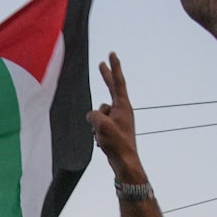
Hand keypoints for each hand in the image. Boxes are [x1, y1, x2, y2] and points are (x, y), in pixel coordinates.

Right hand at [86, 53, 138, 180]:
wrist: (124, 162)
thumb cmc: (116, 143)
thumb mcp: (101, 125)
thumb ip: (93, 115)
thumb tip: (92, 116)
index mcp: (123, 106)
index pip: (117, 82)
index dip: (113, 68)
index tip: (112, 54)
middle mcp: (123, 110)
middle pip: (111, 90)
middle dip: (105, 78)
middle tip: (101, 64)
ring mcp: (119, 120)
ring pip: (100, 113)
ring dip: (96, 123)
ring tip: (102, 136)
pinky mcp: (115, 129)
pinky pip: (100, 125)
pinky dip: (98, 132)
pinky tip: (102, 142)